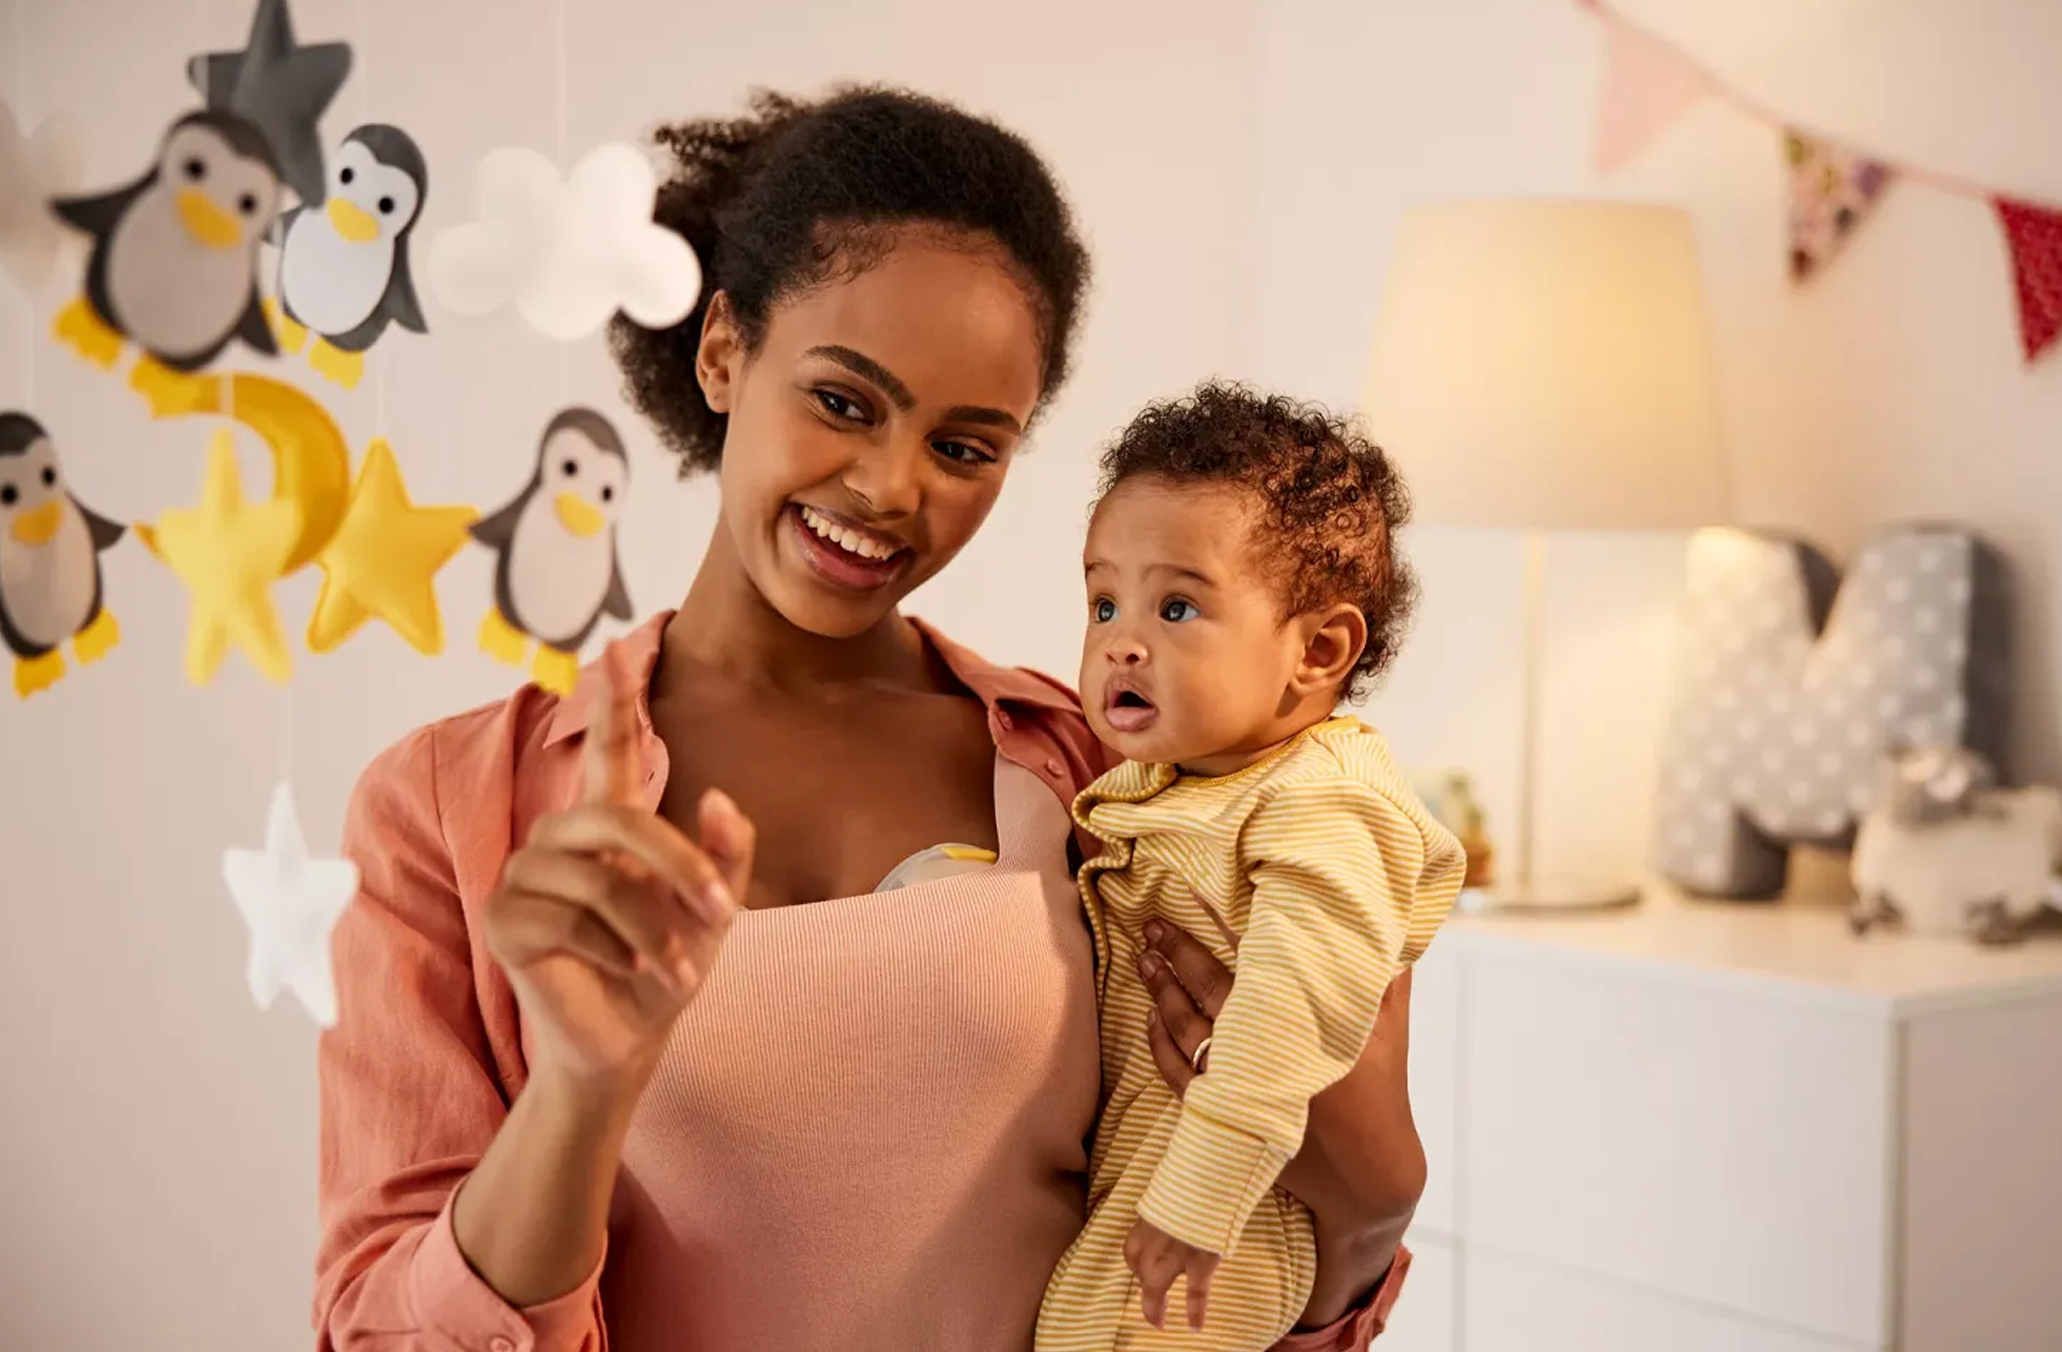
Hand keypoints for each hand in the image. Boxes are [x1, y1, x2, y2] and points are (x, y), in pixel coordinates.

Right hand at [484, 646, 752, 1092]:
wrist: (628, 1042)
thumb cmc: (666, 968)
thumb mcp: (712, 912)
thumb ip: (725, 855)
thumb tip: (717, 797)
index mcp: (609, 825)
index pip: (610, 752)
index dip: (612, 704)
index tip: (615, 648)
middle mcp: (560, 838)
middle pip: (621, 820)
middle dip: (679, 865)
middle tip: (722, 914)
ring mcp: (524, 875)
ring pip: (601, 881)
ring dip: (654, 931)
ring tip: (675, 968)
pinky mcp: (503, 919)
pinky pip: (570, 921)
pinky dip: (616, 953)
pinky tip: (626, 974)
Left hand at [1137, 918, 1422, 1323]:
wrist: (1366, 1175)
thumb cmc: (1382, 1093)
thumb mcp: (1389, 1030)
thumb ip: (1385, 976)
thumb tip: (1393, 921)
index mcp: (1306, 1019)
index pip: (1257, 958)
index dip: (1222, 923)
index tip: (1196, 891)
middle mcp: (1268, 1049)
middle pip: (1210, 988)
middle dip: (1178, 951)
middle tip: (1154, 924)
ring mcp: (1242, 1083)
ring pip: (1187, 1028)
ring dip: (1162, 992)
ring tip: (1145, 960)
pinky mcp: (1227, 1113)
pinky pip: (1178, 1074)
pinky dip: (1160, 1044)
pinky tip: (1150, 1018)